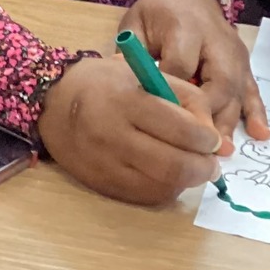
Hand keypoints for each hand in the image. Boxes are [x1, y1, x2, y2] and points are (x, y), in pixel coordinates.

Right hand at [37, 55, 225, 204]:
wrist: (51, 103)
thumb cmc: (103, 83)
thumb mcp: (145, 74)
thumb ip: (186, 100)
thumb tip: (218, 142)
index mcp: (126, 101)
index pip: (182, 130)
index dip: (208, 140)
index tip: (213, 140)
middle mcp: (113, 135)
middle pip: (175, 166)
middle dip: (204, 168)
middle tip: (211, 164)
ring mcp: (105, 164)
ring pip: (163, 186)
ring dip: (186, 181)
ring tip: (189, 167)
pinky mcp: (101, 184)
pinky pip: (145, 196)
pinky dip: (164, 188)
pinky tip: (165, 174)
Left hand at [118, 0, 267, 140]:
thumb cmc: (158, 12)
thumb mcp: (137, 25)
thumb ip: (133, 54)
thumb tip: (124, 86)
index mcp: (185, 28)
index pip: (181, 64)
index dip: (172, 91)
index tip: (161, 116)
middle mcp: (217, 42)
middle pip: (218, 82)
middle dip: (208, 115)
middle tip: (196, 145)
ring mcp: (235, 54)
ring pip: (237, 91)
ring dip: (229, 122)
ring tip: (221, 151)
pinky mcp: (244, 64)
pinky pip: (253, 89)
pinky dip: (257, 113)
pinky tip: (260, 134)